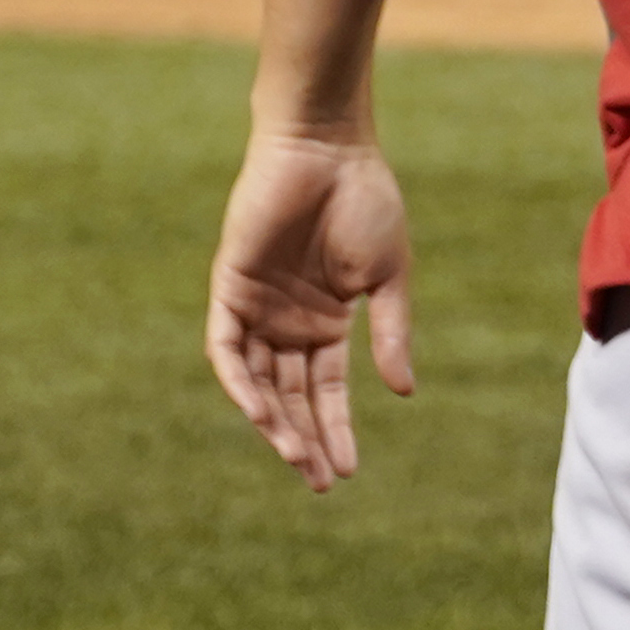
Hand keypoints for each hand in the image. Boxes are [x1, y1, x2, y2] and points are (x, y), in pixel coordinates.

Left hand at [206, 124, 415, 485]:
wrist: (326, 148)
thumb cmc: (365, 200)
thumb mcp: (387, 276)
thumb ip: (391, 333)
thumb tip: (403, 392)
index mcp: (327, 321)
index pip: (326, 390)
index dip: (336, 430)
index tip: (349, 472)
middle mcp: (288, 322)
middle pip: (291, 396)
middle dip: (305, 440)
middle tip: (320, 482)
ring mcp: (257, 307)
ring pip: (258, 382)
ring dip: (274, 422)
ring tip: (297, 458)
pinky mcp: (230, 288)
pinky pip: (227, 349)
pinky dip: (241, 383)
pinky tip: (261, 415)